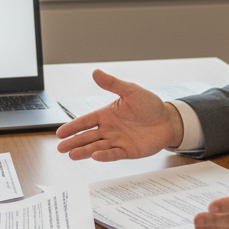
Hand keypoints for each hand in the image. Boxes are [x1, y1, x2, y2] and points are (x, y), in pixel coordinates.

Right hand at [55, 69, 184, 161]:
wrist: (168, 120)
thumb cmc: (150, 105)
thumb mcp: (130, 90)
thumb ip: (112, 84)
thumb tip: (96, 72)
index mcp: (106, 114)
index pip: (85, 121)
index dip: (72, 127)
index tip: (60, 133)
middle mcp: (109, 129)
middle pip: (87, 137)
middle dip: (73, 142)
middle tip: (60, 148)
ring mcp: (117, 141)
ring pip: (96, 147)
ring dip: (84, 151)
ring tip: (72, 155)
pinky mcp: (127, 151)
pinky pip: (113, 154)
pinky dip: (104, 156)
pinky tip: (95, 156)